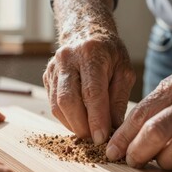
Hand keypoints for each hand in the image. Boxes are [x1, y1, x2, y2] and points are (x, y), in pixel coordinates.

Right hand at [45, 0, 135, 144]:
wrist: (85, 32)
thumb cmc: (109, 53)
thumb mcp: (124, 70)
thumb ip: (119, 98)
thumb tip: (114, 128)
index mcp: (91, 53)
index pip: (92, 91)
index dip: (96, 118)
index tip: (102, 138)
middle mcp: (67, 58)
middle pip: (68, 100)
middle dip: (81, 125)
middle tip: (95, 139)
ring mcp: (53, 68)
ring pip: (57, 105)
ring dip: (73, 124)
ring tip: (88, 132)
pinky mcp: (46, 76)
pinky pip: (53, 104)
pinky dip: (66, 118)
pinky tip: (79, 121)